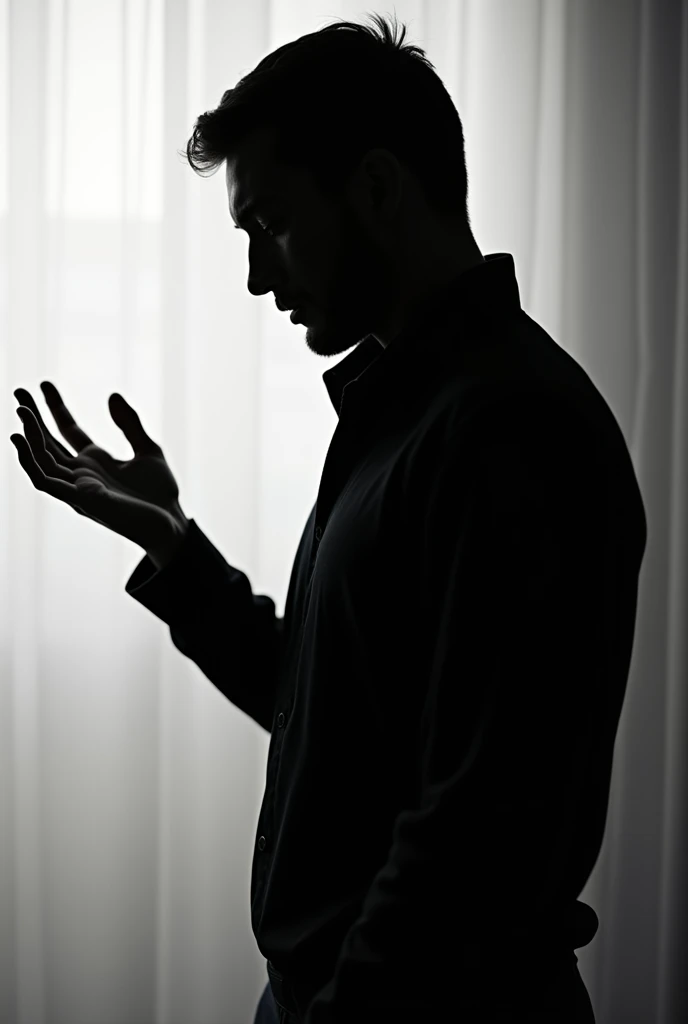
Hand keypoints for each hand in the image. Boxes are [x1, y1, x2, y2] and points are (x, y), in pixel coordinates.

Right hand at [10, 381, 187, 552]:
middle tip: (19, 392)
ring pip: (43, 461)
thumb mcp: (148, 450)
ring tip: (21, 410)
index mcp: (95, 461)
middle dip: (33, 419)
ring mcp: (78, 487)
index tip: (44, 384)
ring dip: (30, 437)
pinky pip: (46, 481)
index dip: (55, 408)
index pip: (67, 430)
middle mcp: (81, 474)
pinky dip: (31, 462)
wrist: (172, 524)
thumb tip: (111, 395)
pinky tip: (21, 441)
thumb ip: (130, 424)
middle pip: (49, 443)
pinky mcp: (80, 500)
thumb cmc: (160, 494)